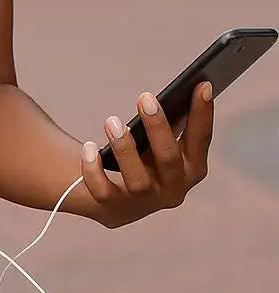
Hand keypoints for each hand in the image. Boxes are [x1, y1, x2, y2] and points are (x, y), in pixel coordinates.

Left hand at [80, 81, 213, 228]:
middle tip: (145, 98)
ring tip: (111, 121)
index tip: (201, 83)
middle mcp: (173, 189)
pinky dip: (94, 170)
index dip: (203, 113)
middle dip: (158, 128)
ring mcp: (143, 202)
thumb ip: (169, 122)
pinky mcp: (113, 209)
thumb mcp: (159, 142)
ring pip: (137, 180)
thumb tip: (176, 89)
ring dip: (124, 149)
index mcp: (191, 168)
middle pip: (169, 159)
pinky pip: (103, 191)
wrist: (117, 202)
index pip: (201, 139)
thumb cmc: (144, 160)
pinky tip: (90, 148)